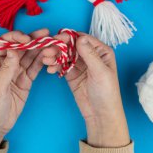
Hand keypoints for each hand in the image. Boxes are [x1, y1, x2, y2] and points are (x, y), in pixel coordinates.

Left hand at [0, 29, 48, 148]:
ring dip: (40, 48)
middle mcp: (5, 63)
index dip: (16, 38)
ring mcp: (17, 71)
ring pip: (29, 55)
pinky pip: (35, 67)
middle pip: (20, 47)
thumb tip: (14, 50)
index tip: (27, 39)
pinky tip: (50, 54)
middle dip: (32, 39)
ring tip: (52, 42)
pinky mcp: (26, 79)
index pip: (5, 44)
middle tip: (46, 33)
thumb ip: (6, 69)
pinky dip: (42, 60)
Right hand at [42, 33, 129, 147]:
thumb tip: (79, 38)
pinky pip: (61, 66)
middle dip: (58, 47)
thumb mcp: (99, 72)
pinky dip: (54, 65)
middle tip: (47, 50)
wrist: (100, 114)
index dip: (69, 37)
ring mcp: (80, 65)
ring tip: (46, 60)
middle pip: (71, 46)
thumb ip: (89, 54)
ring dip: (54, 56)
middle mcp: (90, 56)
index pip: (83, 39)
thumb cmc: (107, 93)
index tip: (57, 38)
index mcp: (101, 51)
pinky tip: (50, 69)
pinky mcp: (72, 74)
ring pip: (64, 55)